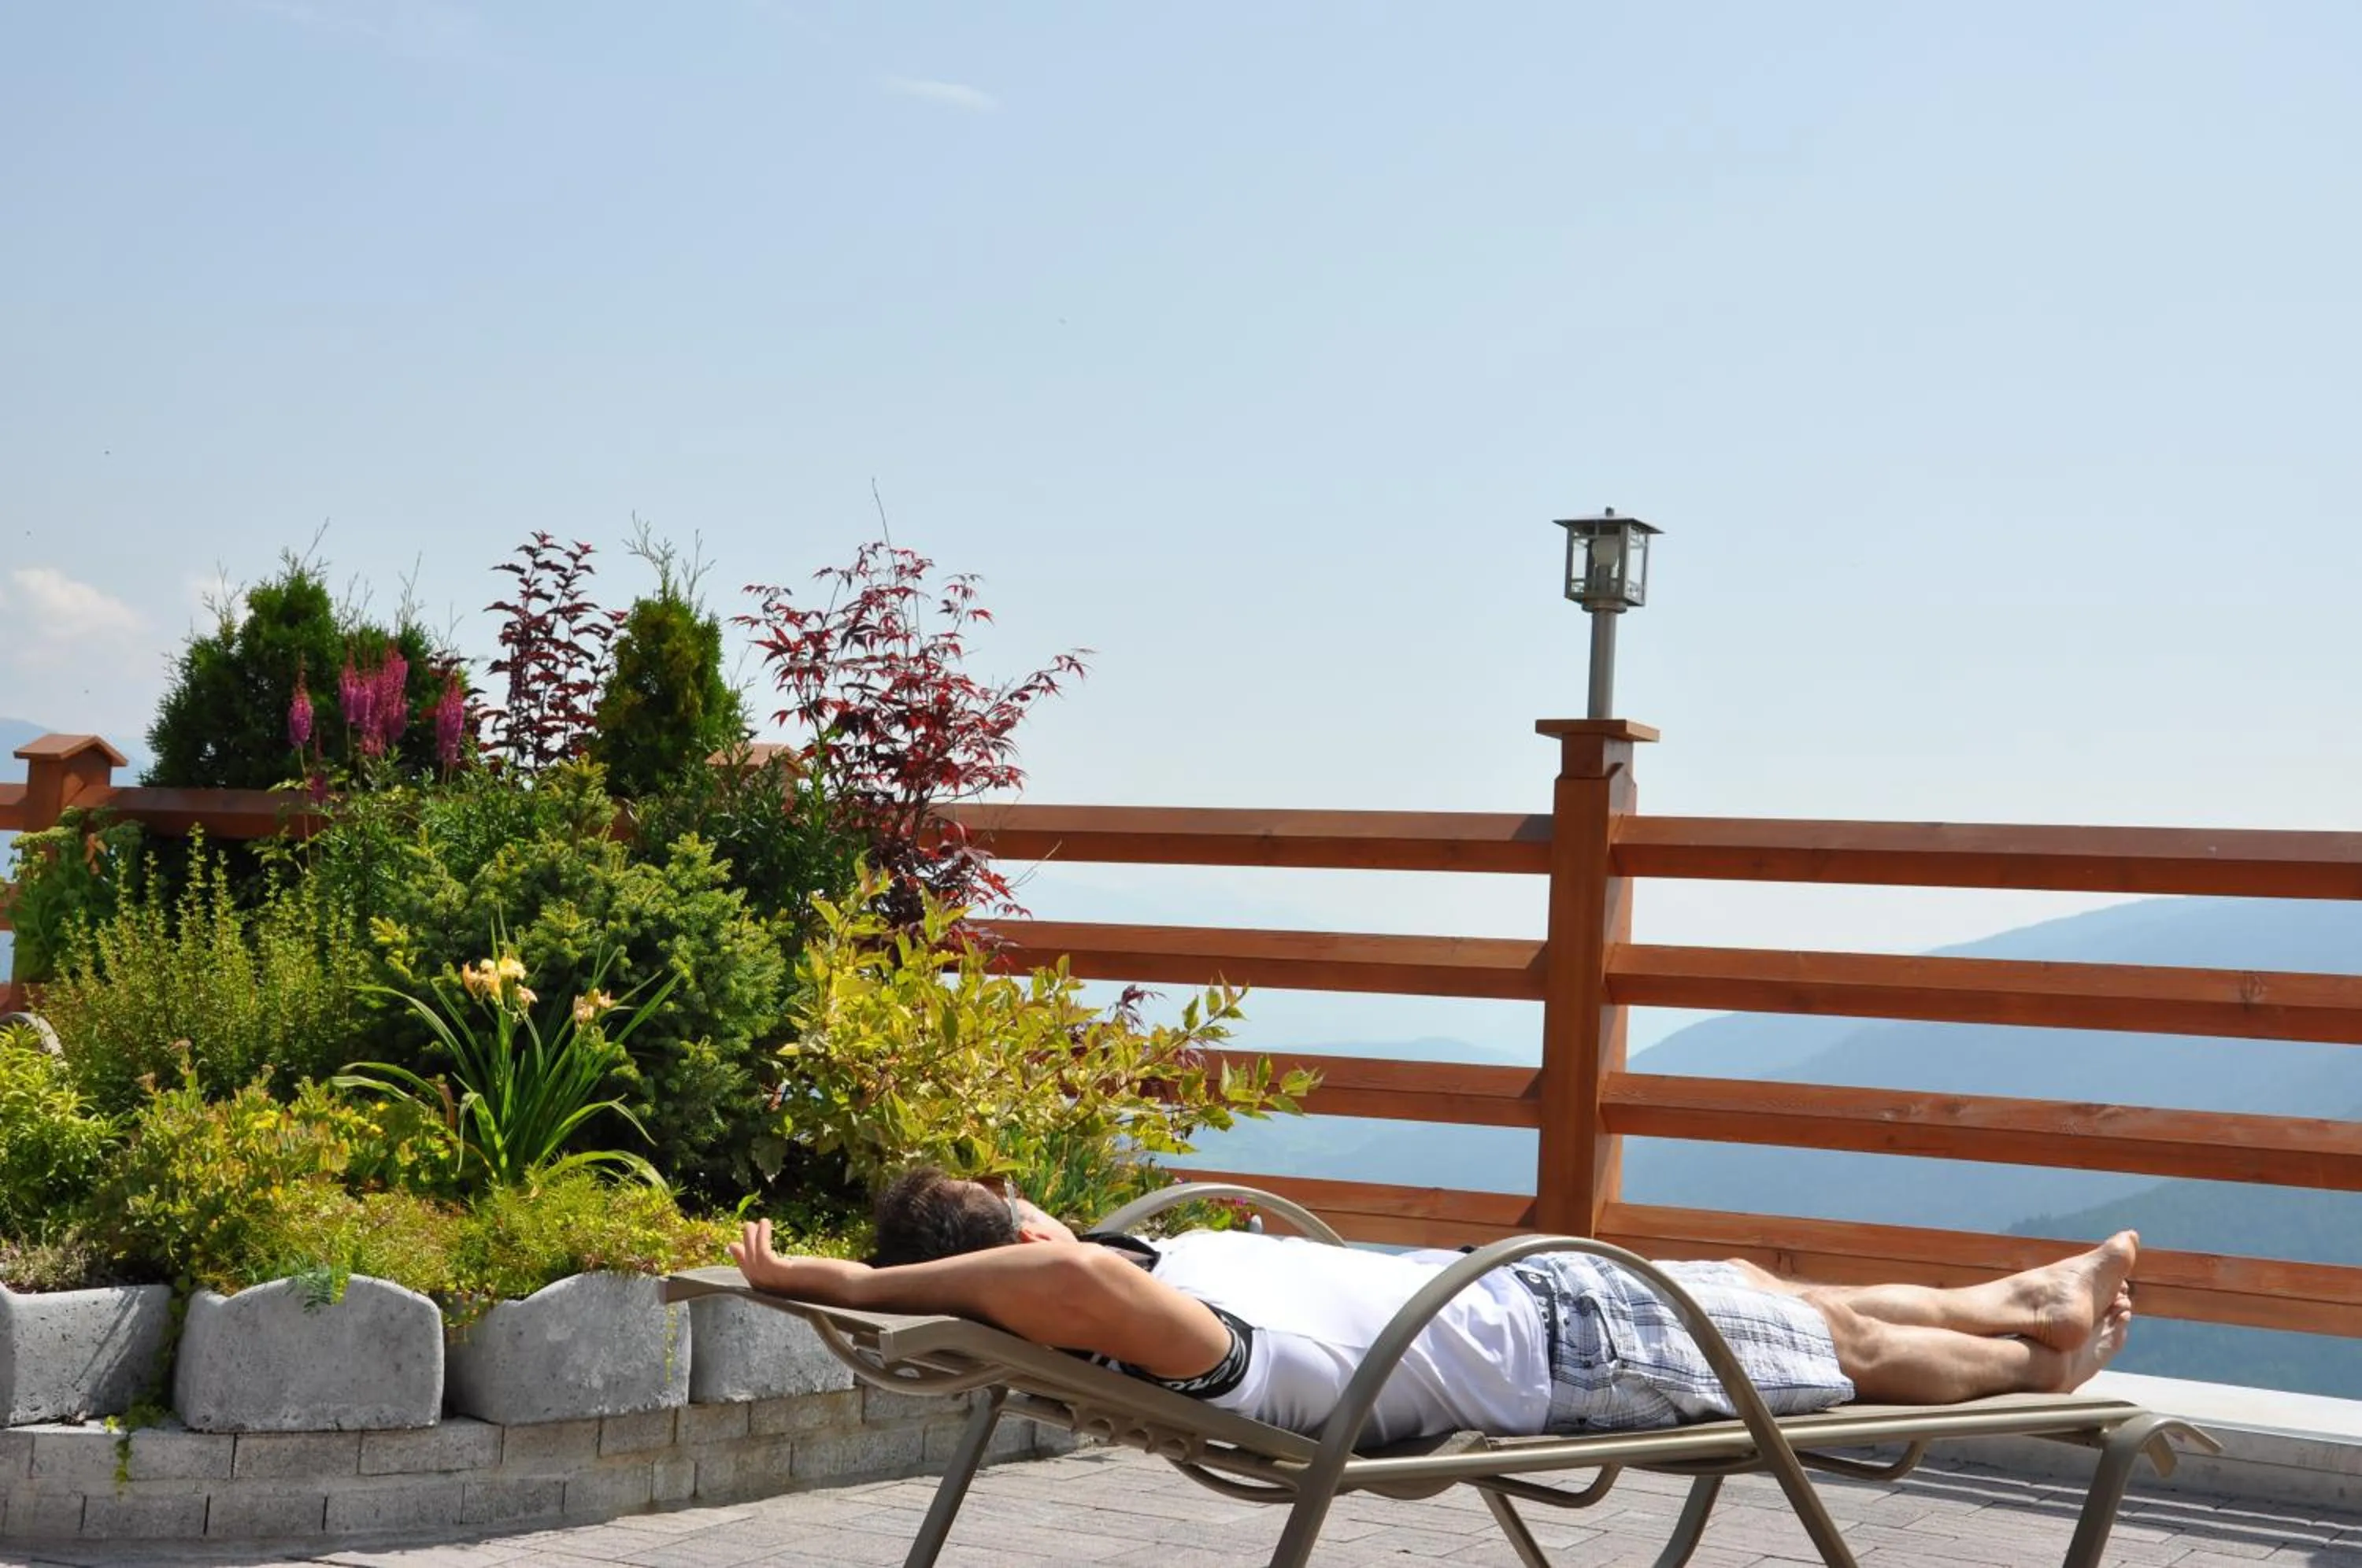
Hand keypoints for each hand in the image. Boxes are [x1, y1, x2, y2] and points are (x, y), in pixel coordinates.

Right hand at [728, 1218, 870, 1302]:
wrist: (857, 1289)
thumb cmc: (851, 1284)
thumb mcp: (825, 1275)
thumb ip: (812, 1273)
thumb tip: (812, 1266)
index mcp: (789, 1296)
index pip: (764, 1284)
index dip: (751, 1269)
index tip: (743, 1256)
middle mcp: (781, 1294)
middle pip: (753, 1275)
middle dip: (743, 1256)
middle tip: (735, 1241)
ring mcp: (781, 1286)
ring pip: (754, 1263)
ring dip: (750, 1242)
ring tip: (750, 1224)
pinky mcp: (784, 1273)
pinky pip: (764, 1253)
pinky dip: (761, 1237)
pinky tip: (766, 1223)